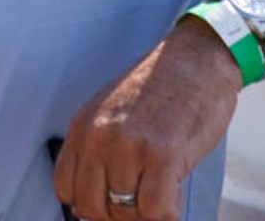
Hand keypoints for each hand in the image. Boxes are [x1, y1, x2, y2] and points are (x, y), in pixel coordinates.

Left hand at [51, 18, 241, 220]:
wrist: (199, 58)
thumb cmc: (161, 86)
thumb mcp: (112, 111)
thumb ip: (99, 148)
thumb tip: (97, 193)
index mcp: (83, 126)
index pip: (65, 188)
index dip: (90, 203)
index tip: (111, 201)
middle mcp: (99, 136)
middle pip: (91, 207)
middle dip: (118, 213)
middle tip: (141, 202)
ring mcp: (129, 146)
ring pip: (124, 213)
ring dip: (146, 212)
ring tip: (163, 191)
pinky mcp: (163, 154)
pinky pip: (156, 210)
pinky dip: (168, 213)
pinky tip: (176, 194)